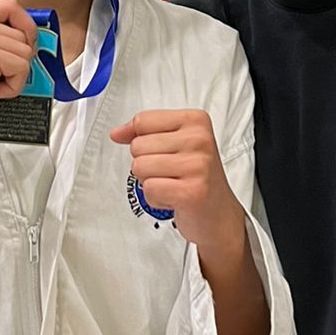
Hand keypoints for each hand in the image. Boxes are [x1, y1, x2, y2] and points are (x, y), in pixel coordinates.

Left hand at [110, 111, 247, 258]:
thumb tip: (117, 133)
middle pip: (138, 145)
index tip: (160, 151)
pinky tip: (174, 197)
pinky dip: (155, 198)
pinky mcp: (191, 192)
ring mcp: (197, 165)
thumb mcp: (175, 144)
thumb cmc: (196, 177)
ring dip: (150, 181)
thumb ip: (144, 133)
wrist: (218, 213)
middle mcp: (199, 140)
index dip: (140, 139)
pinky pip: (149, 189)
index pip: (143, 120)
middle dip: (147, 163)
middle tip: (171, 172)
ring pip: (140, 167)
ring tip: (173, 184)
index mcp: (196, 120)